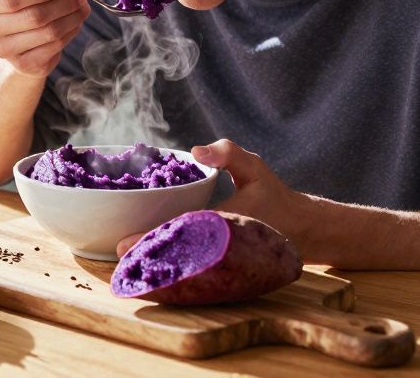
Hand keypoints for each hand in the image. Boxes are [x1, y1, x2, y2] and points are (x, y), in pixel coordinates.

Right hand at [0, 0, 90, 76]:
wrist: (19, 32)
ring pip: (48, 34)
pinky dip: (70, 33)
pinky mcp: (24, 65)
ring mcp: (5, 51)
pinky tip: (74, 24)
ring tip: (81, 8)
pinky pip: (54, 48)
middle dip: (63, 5)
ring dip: (72, 19)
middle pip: (34, 17)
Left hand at [116, 139, 306, 256]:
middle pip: (173, 254)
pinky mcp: (220, 269)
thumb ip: (229, 153)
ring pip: (180, 266)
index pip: (178, 233)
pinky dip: (172, 267)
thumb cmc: (275, 196)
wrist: (302, 230)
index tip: (123, 244)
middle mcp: (217, 249)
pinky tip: (152, 266)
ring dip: (155, 264)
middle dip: (144, 254)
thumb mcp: (255, 167)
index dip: (148, 238)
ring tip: (127, 265)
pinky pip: (192, 269)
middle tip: (116, 254)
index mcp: (221, 226)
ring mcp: (219, 264)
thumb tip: (198, 151)